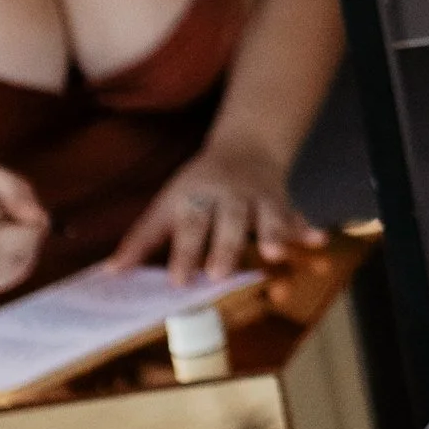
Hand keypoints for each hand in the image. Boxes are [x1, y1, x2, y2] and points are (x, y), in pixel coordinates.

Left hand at [109, 140, 327, 285]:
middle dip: (225, 246)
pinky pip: (296, 216)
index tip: (179, 281)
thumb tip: (111, 273)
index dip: (184, 252)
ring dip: (272, 232)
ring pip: (266, 215)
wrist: (246, 147)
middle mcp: (228, 196)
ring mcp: (258, 198)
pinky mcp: (282, 203)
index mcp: (196, 196)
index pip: (189, 224)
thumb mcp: (168, 204)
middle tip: (219, 274)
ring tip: (274, 254)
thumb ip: (142, 240)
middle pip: (228, 221)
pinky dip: (307, 228)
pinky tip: (318, 240)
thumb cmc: (198, 187)